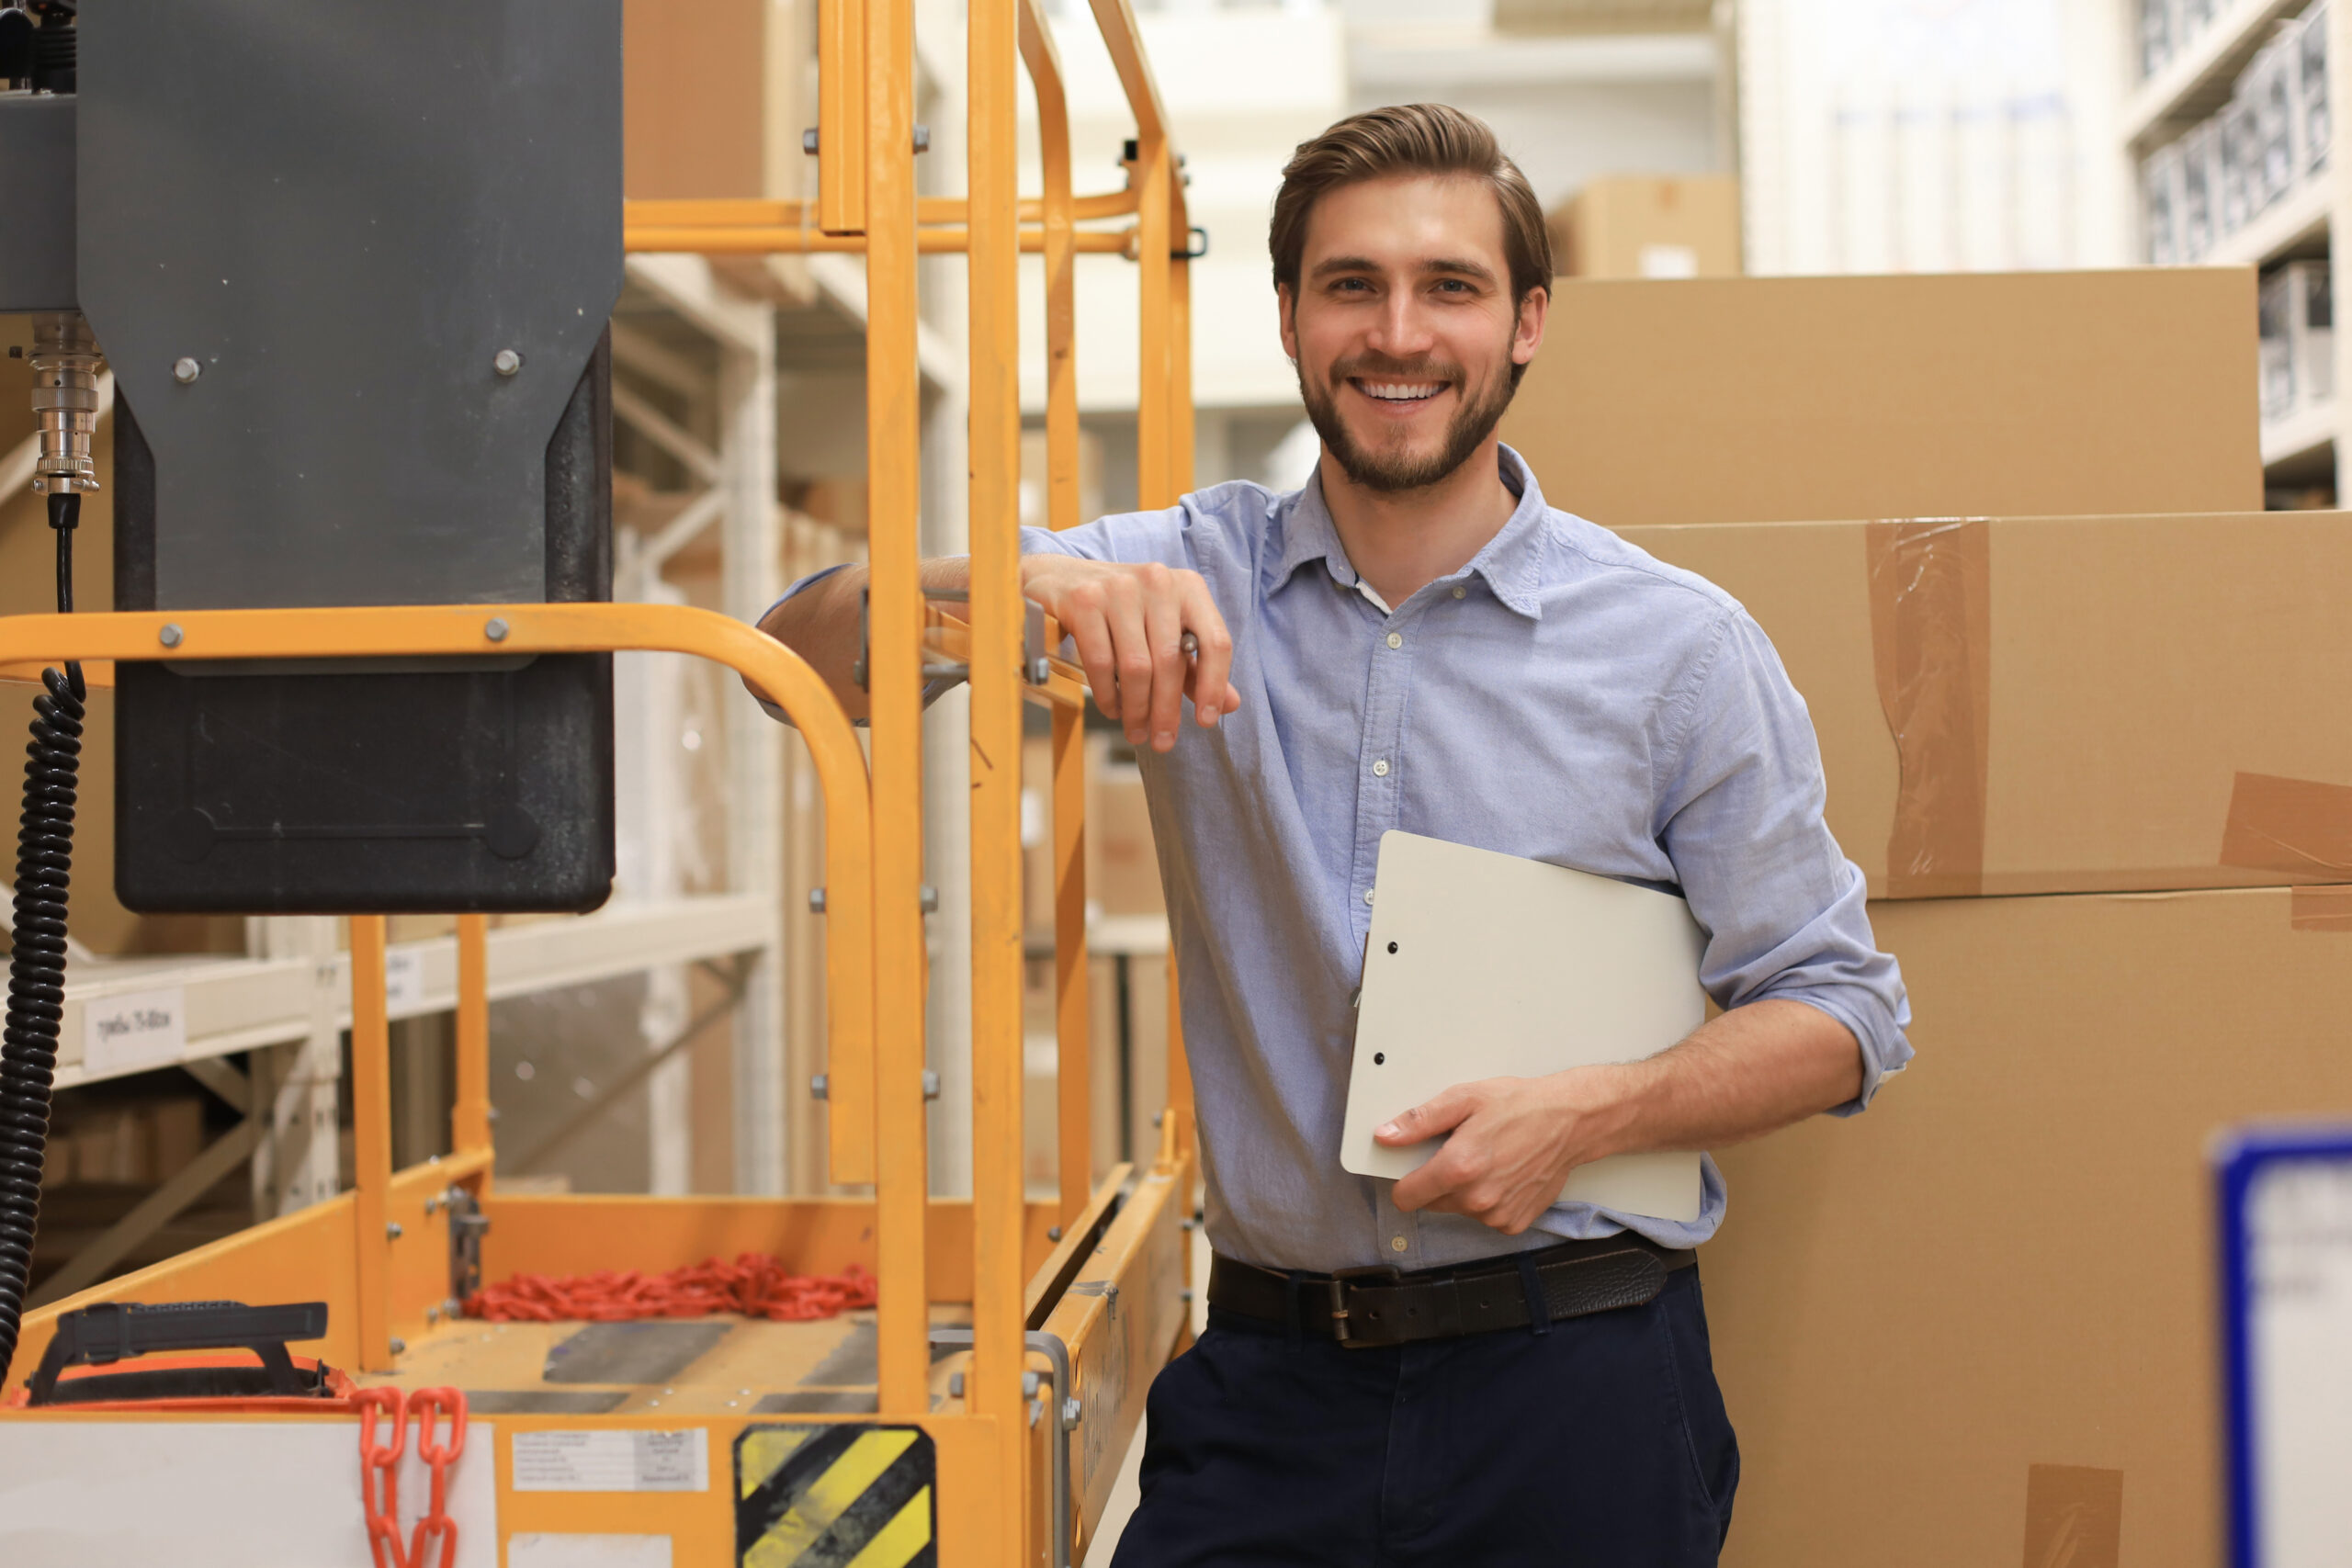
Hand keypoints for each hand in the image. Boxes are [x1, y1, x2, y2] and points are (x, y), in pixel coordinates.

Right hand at [1021, 555, 1239, 751]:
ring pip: (1136, 666)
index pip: (1216, 641)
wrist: (1059, 579)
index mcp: (1188, 586)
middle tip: (1162, 741)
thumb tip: (1230, 705)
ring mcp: (1119, 588)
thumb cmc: (1121, 610)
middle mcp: (1157, 581)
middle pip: (1172, 660)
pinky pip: (1101, 662)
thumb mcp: (1163, 630)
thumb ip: (1195, 666)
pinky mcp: (1084, 601)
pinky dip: (1108, 695)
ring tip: (1136, 730)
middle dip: (1167, 710)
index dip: (1214, 686)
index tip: (1207, 721)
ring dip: (1137, 708)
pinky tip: (1113, 709)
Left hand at [1379, 1068, 1623, 1235]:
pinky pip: (1485, 1217)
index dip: (1405, 1181)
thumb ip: (1419, 1121)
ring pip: (1459, 1209)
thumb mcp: (1464, 1099)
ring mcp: (1497, 1214)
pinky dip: (1489, 1199)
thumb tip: (1386, 1135)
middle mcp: (1477, 1198)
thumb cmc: (1521, 1106)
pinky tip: (1504, 1174)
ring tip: (1488, 1159)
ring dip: (1465, 1190)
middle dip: (1437, 1181)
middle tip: (1461, 1152)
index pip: (1406, 1196)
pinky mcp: (1514, 1222)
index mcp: (1458, 1168)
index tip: (1414, 1168)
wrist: (1570, 1121)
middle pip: (1431, 1202)